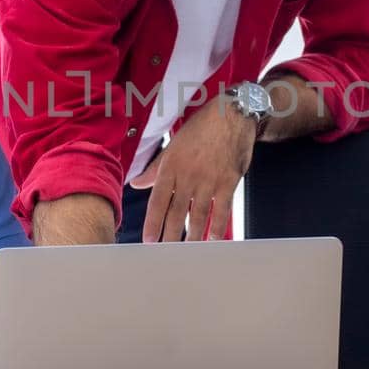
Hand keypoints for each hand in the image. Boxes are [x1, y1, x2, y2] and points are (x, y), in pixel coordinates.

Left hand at [141, 95, 256, 242]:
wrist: (232, 114)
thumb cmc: (202, 128)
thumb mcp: (173, 145)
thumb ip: (156, 168)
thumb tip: (137, 184)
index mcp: (171, 166)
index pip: (158, 201)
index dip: (152, 223)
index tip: (149, 240)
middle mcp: (188, 175)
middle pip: (176, 212)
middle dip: (170, 235)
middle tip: (165, 253)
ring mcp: (209, 180)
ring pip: (198, 215)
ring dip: (192, 236)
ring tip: (188, 250)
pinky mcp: (228, 182)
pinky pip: (222, 210)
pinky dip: (218, 227)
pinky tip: (214, 239)